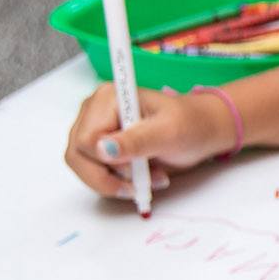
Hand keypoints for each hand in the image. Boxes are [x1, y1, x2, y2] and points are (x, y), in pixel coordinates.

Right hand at [60, 82, 234, 199]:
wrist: (200, 131)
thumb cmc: (190, 125)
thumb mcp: (169, 133)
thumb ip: (136, 141)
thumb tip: (102, 149)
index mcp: (107, 98)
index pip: (87, 141)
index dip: (110, 161)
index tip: (138, 168)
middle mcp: (93, 111)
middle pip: (78, 156)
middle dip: (110, 176)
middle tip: (144, 181)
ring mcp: (93, 129)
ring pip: (82, 168)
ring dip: (114, 182)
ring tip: (147, 178)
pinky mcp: (98, 146)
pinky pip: (92, 172)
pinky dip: (115, 182)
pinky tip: (140, 178)